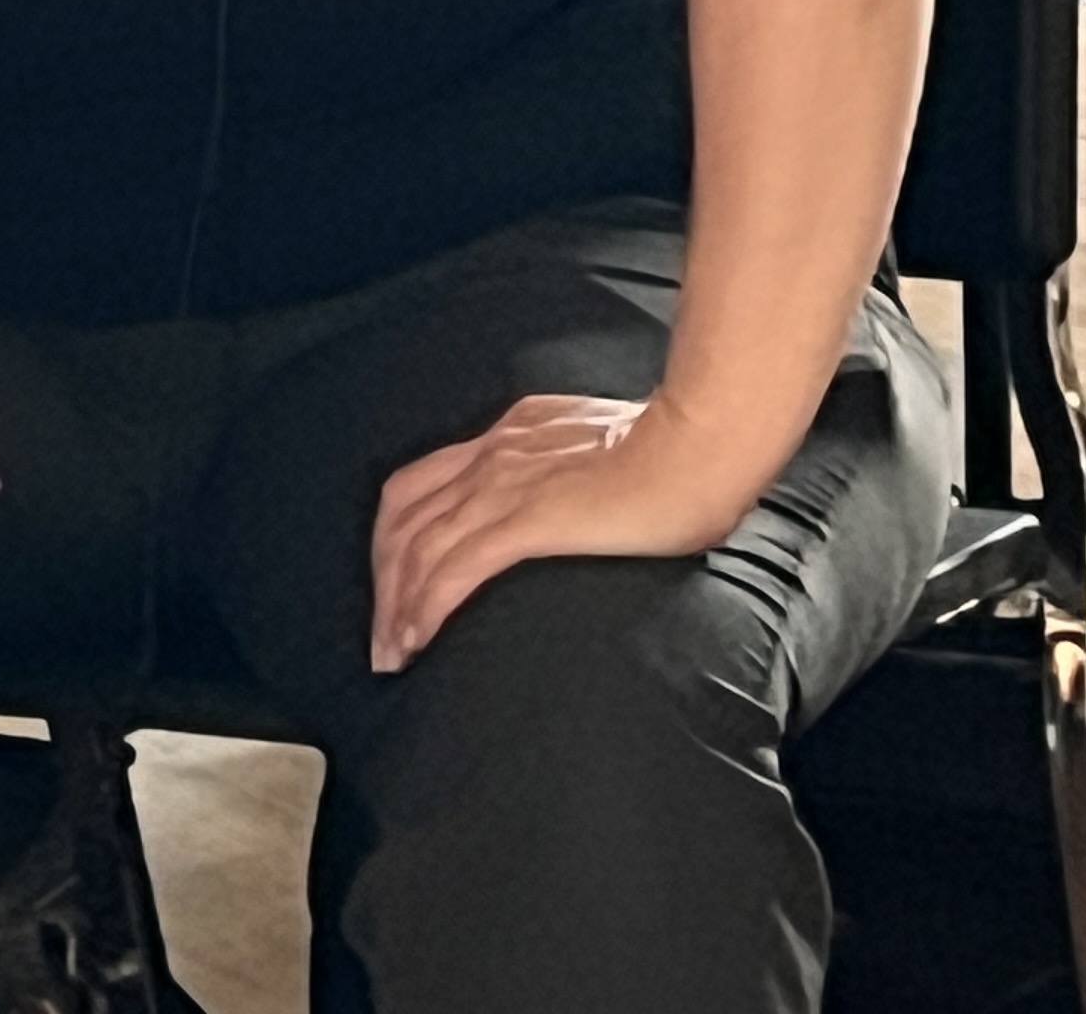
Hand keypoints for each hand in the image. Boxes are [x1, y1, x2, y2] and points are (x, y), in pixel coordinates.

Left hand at [367, 393, 765, 672]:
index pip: (422, 482)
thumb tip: (582, 497)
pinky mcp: (526, 521)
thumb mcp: (605, 445)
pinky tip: (418, 641)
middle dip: (384, 578)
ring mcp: (505, 485)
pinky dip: (425, 608)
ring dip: (396, 606)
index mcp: (513, 433)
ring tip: (392, 653)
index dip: (397, 535)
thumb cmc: (678, 453)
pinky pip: (453, 570)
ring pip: (418, 548)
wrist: (702, 446)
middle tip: (383, 633)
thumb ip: (577, 465)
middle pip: (403, 517)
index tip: (396, 581)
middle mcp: (495, 454)